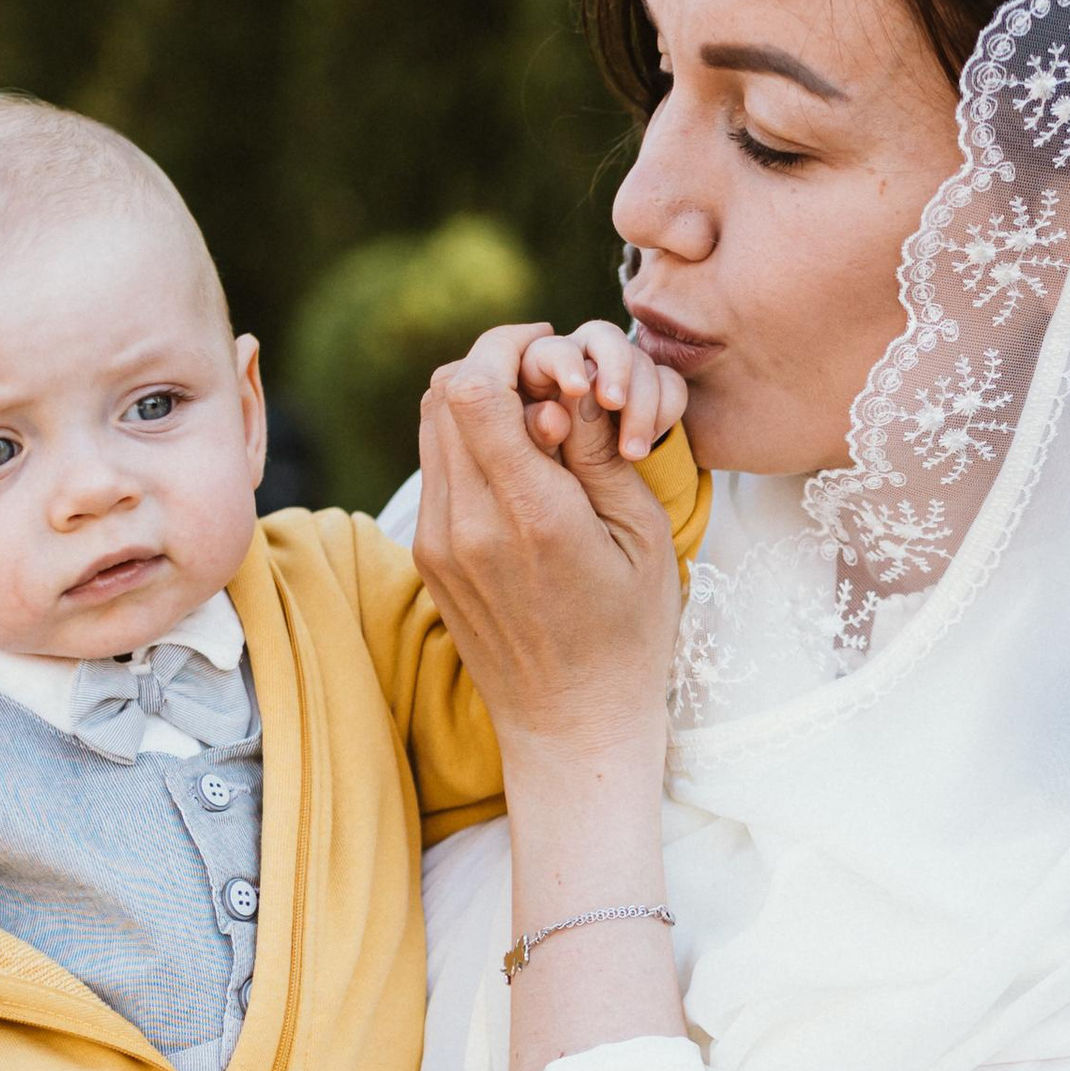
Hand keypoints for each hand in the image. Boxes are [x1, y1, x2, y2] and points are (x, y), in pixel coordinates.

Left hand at [415, 322, 681, 762]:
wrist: (571, 723)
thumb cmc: (628, 632)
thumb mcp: (641, 535)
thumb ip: (597, 450)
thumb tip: (565, 382)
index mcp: (529, 517)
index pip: (475, 388)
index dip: (509, 347)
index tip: (553, 351)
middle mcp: (467, 526)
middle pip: (442, 391)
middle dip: (495, 364)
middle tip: (550, 381)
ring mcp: (437, 543)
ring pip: (430, 422)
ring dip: (478, 399)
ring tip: (537, 420)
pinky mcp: (428, 557)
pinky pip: (434, 466)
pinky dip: (469, 442)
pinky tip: (518, 466)